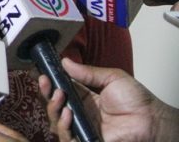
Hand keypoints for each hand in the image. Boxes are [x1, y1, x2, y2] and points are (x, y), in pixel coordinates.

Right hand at [39, 57, 177, 141]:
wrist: (151, 121)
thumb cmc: (137, 101)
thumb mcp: (112, 78)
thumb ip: (88, 72)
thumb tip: (65, 61)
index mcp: (85, 98)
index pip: (61, 89)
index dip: (50, 82)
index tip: (43, 73)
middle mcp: (81, 113)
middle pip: (54, 105)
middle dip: (46, 93)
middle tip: (46, 82)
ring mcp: (82, 128)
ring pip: (56, 122)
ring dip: (53, 108)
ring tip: (60, 96)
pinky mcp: (86, 140)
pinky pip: (67, 137)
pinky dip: (63, 126)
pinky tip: (67, 114)